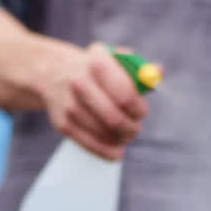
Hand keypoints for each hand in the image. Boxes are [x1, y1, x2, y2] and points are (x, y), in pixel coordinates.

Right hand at [41, 42, 147, 159]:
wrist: (51, 72)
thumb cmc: (93, 68)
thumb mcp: (113, 59)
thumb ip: (137, 67)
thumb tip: (159, 72)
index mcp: (97, 61)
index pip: (125, 94)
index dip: (138, 109)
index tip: (142, 113)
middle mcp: (80, 82)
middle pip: (114, 118)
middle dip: (131, 128)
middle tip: (135, 129)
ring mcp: (69, 105)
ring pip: (104, 134)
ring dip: (120, 139)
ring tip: (125, 135)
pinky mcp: (63, 124)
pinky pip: (90, 145)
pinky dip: (107, 151)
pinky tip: (116, 150)